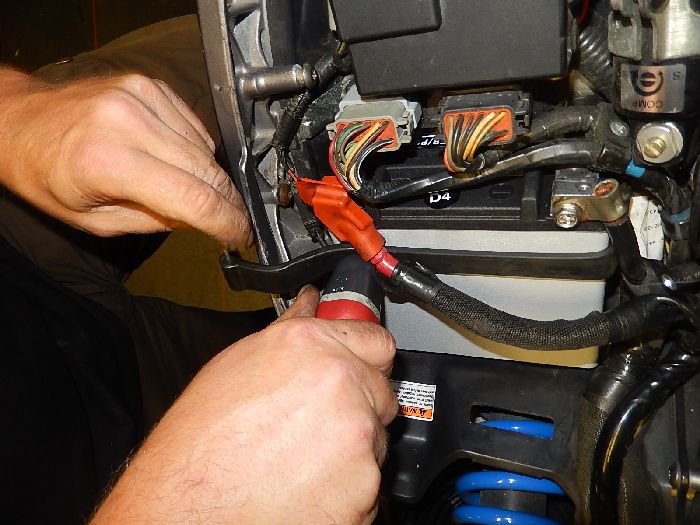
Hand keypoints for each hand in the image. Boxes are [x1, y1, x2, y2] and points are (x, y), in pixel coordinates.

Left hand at [0, 69, 251, 248]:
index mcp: (108, 161)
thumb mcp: (95, 220)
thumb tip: (203, 219)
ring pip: (206, 150)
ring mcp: (140, 96)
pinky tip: (177, 161)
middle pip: (208, 172)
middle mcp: (127, 121)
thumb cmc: (47, 174)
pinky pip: (194, 127)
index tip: (241, 237)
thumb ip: (153, 222)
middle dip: (227, 203)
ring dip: (210, 177)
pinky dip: (196, 151)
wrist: (21, 121)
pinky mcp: (149, 85)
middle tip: (231, 222)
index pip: (194, 199)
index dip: (228, 223)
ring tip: (189, 191)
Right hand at [92, 285, 397, 523]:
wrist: (185, 511)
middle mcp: (341, 384)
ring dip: (352, 446)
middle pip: (381, 391)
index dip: (364, 357)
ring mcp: (358, 436)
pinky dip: (349, 485)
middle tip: (314, 423)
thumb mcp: (237, 365)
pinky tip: (308, 483)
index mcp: (310, 346)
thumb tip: (311, 302)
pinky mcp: (366, 486)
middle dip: (358, 404)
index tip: (356, 368)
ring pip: (377, 437)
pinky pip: (371, 480)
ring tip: (301, 456)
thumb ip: (289, 329)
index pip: (376, 341)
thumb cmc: (200, 445)